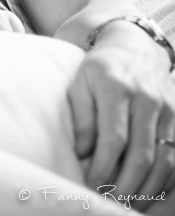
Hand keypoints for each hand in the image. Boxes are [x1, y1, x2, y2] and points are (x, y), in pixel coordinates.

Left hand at [69, 23, 174, 207]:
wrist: (133, 45)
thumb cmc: (97, 68)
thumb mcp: (79, 84)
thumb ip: (82, 118)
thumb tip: (84, 153)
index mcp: (116, 88)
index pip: (114, 138)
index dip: (104, 166)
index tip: (91, 183)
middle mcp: (146, 100)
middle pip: (142, 154)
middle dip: (126, 184)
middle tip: (109, 199)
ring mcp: (167, 109)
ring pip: (164, 159)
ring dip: (148, 188)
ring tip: (129, 202)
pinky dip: (166, 179)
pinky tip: (151, 192)